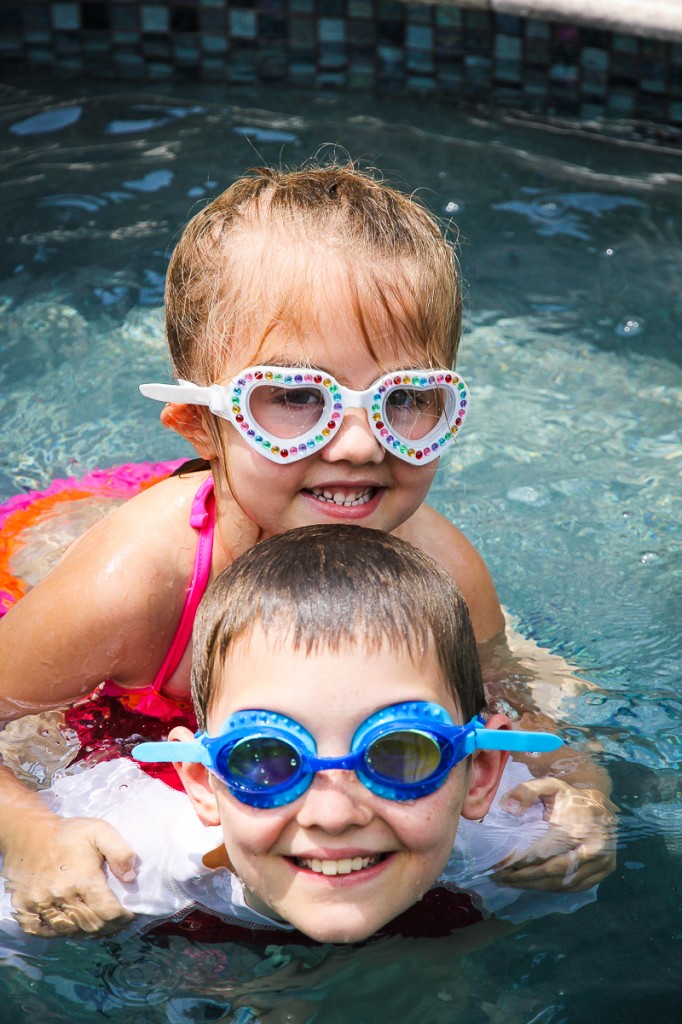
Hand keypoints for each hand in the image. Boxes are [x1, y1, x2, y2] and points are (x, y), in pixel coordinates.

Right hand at [3, 815, 136, 936]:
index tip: (128, 914)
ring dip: (86, 931)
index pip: (108, 913)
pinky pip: (44, 932)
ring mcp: (40, 904)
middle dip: (109, 927)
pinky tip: (71, 924)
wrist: (29, 832)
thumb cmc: (68, 833)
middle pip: (91, 926)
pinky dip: (60, 932)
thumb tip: (130, 877)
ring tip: (97, 923)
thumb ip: (120, 852)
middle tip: (117, 922)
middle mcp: (60, 895)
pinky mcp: (24, 909)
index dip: (123, 918)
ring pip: (70, 931)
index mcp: (82, 878)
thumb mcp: (100, 831)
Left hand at [492, 778, 617, 891]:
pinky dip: (550, 888)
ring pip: (563, 883)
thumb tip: (508, 807)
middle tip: (501, 878)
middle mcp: (595, 848)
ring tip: (511, 882)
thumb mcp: (549, 786)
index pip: (546, 850)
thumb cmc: (570, 797)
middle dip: (525, 877)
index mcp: (580, 825)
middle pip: (554, 871)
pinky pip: (573, 887)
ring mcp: (602, 864)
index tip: (501, 864)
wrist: (599, 804)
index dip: (522, 859)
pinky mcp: (602, 873)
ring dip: (535, 886)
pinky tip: (532, 884)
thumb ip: (526, 791)